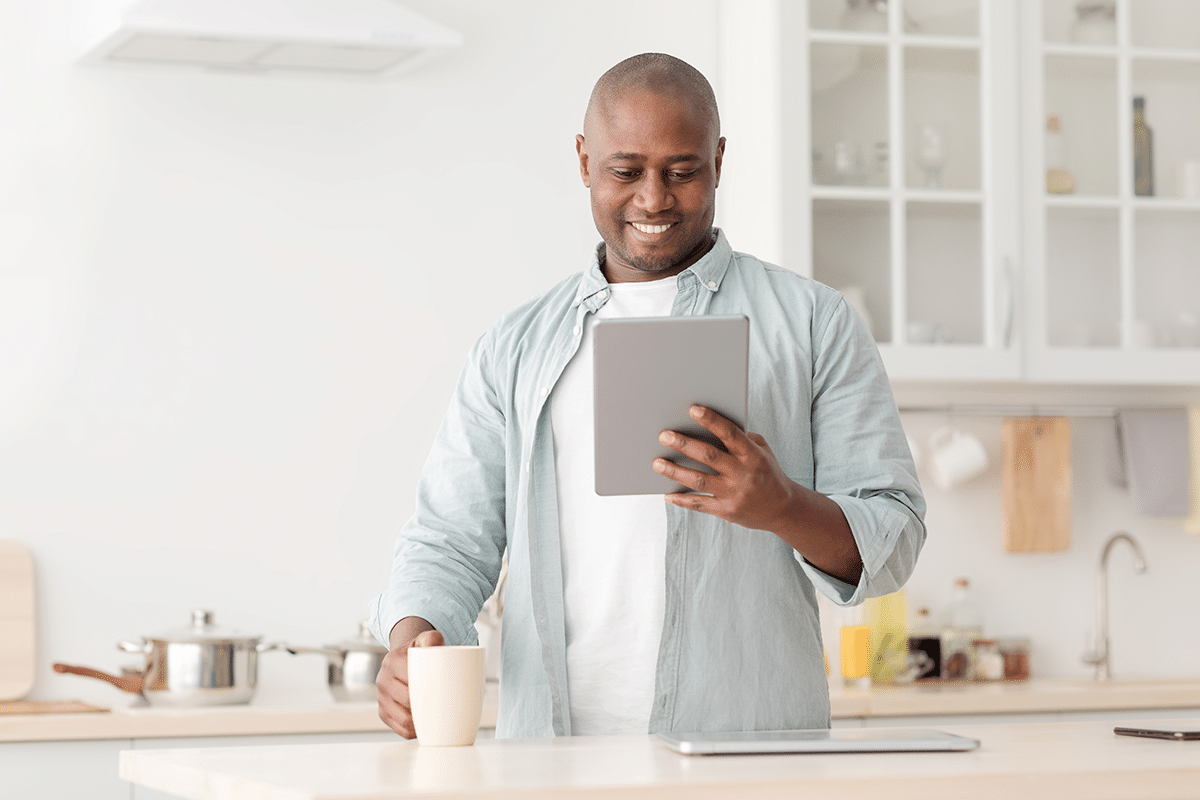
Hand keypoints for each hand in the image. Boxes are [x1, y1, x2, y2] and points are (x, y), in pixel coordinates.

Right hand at [376, 619, 441, 737]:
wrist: (404, 659)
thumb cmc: (420, 652)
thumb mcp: (426, 640)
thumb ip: (432, 637)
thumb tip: (435, 643)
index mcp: (392, 661)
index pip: (410, 680)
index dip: (427, 689)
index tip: (442, 691)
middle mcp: (382, 680)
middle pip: (407, 701)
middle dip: (426, 706)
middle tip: (444, 706)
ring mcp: (381, 698)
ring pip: (403, 719)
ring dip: (421, 722)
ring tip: (436, 718)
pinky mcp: (383, 713)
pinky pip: (399, 729)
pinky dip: (414, 731)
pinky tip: (425, 726)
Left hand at [655, 405, 862, 582]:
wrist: (783, 508)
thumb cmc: (767, 472)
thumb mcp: (761, 451)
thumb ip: (740, 439)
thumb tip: (707, 425)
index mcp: (752, 455)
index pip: (730, 434)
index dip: (711, 420)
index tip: (692, 409)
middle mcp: (743, 474)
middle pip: (709, 456)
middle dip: (684, 444)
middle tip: (664, 435)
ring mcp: (734, 494)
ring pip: (699, 481)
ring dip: (675, 472)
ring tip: (657, 463)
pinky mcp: (727, 511)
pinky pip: (700, 505)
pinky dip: (681, 500)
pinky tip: (666, 494)